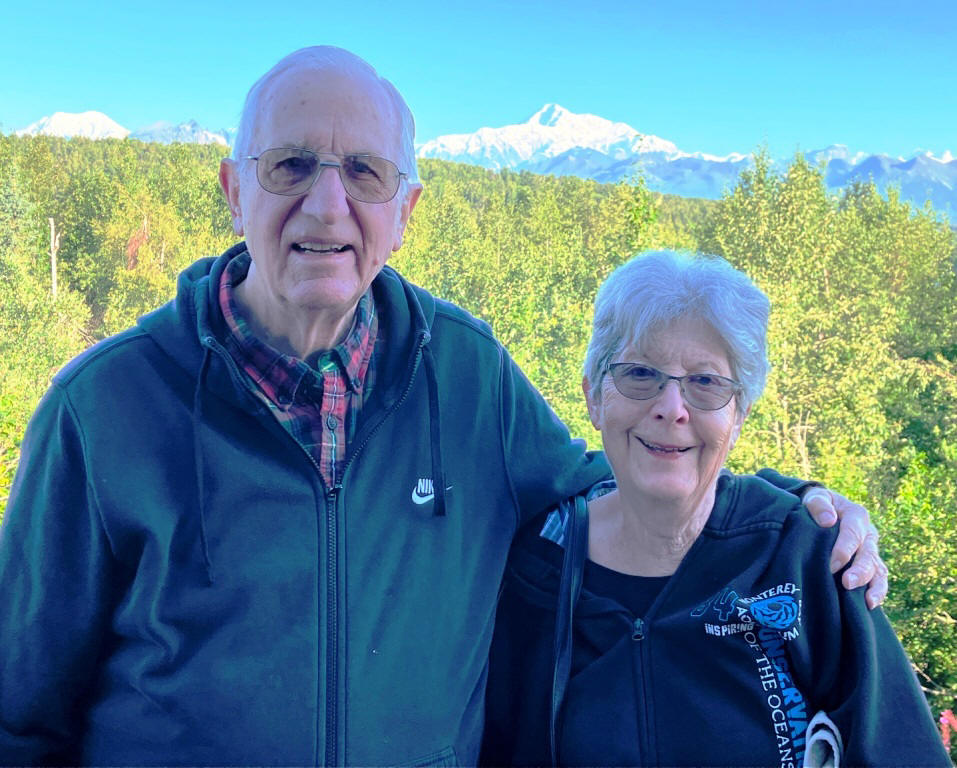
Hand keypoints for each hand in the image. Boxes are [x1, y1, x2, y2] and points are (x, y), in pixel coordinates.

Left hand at [801, 487, 887, 608]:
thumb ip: (819, 504)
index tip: (831, 565)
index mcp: (856, 515)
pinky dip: (878, 591)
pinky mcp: (870, 564)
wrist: (821, 511)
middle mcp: (868, 534)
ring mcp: (870, 550)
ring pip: (878, 569)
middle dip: (859, 571)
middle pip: (868, 555)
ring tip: (868, 601)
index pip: (853, 533)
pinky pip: (879, 579)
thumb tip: (828, 520)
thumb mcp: (815, 497)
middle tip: (847, 583)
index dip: (844, 550)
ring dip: (873, 586)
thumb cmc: (816, 505)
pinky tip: (871, 605)